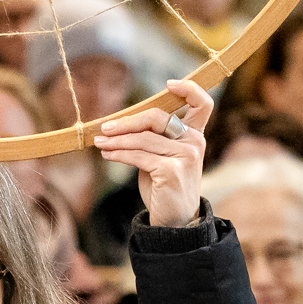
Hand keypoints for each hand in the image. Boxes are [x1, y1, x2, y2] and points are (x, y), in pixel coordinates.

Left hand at [94, 78, 211, 227]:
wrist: (175, 219)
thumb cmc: (164, 184)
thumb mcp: (162, 156)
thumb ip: (153, 137)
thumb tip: (120, 122)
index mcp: (195, 134)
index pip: (202, 104)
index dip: (189, 89)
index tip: (168, 84)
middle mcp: (195, 142)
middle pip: (157, 118)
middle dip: (127, 122)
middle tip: (105, 128)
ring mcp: (186, 156)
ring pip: (143, 139)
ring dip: (116, 140)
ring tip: (100, 143)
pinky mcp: (171, 171)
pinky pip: (138, 156)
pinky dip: (118, 154)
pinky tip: (107, 154)